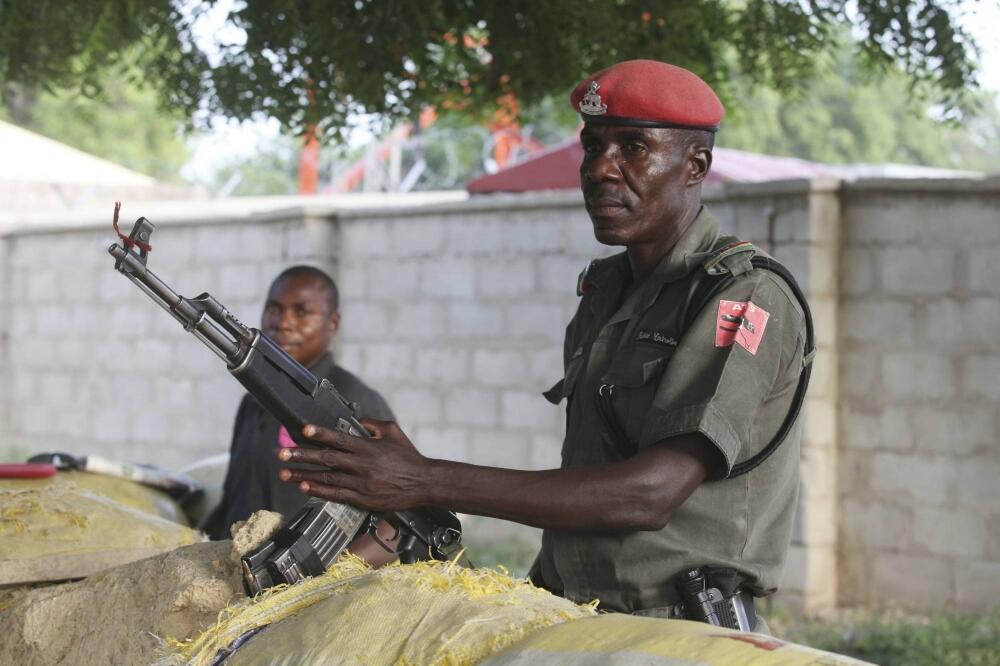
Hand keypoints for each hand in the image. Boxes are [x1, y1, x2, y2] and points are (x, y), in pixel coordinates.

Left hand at [277, 419, 430, 511]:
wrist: (423, 483)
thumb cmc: (409, 456)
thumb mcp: (393, 432)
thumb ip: (373, 424)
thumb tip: (356, 420)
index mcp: (368, 447)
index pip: (339, 438)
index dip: (320, 433)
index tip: (304, 429)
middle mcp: (361, 465)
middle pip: (326, 458)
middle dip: (302, 455)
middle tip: (282, 453)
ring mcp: (360, 483)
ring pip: (326, 477)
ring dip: (303, 474)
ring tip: (284, 473)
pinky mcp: (362, 499)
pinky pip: (336, 494)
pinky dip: (319, 490)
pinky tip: (304, 486)